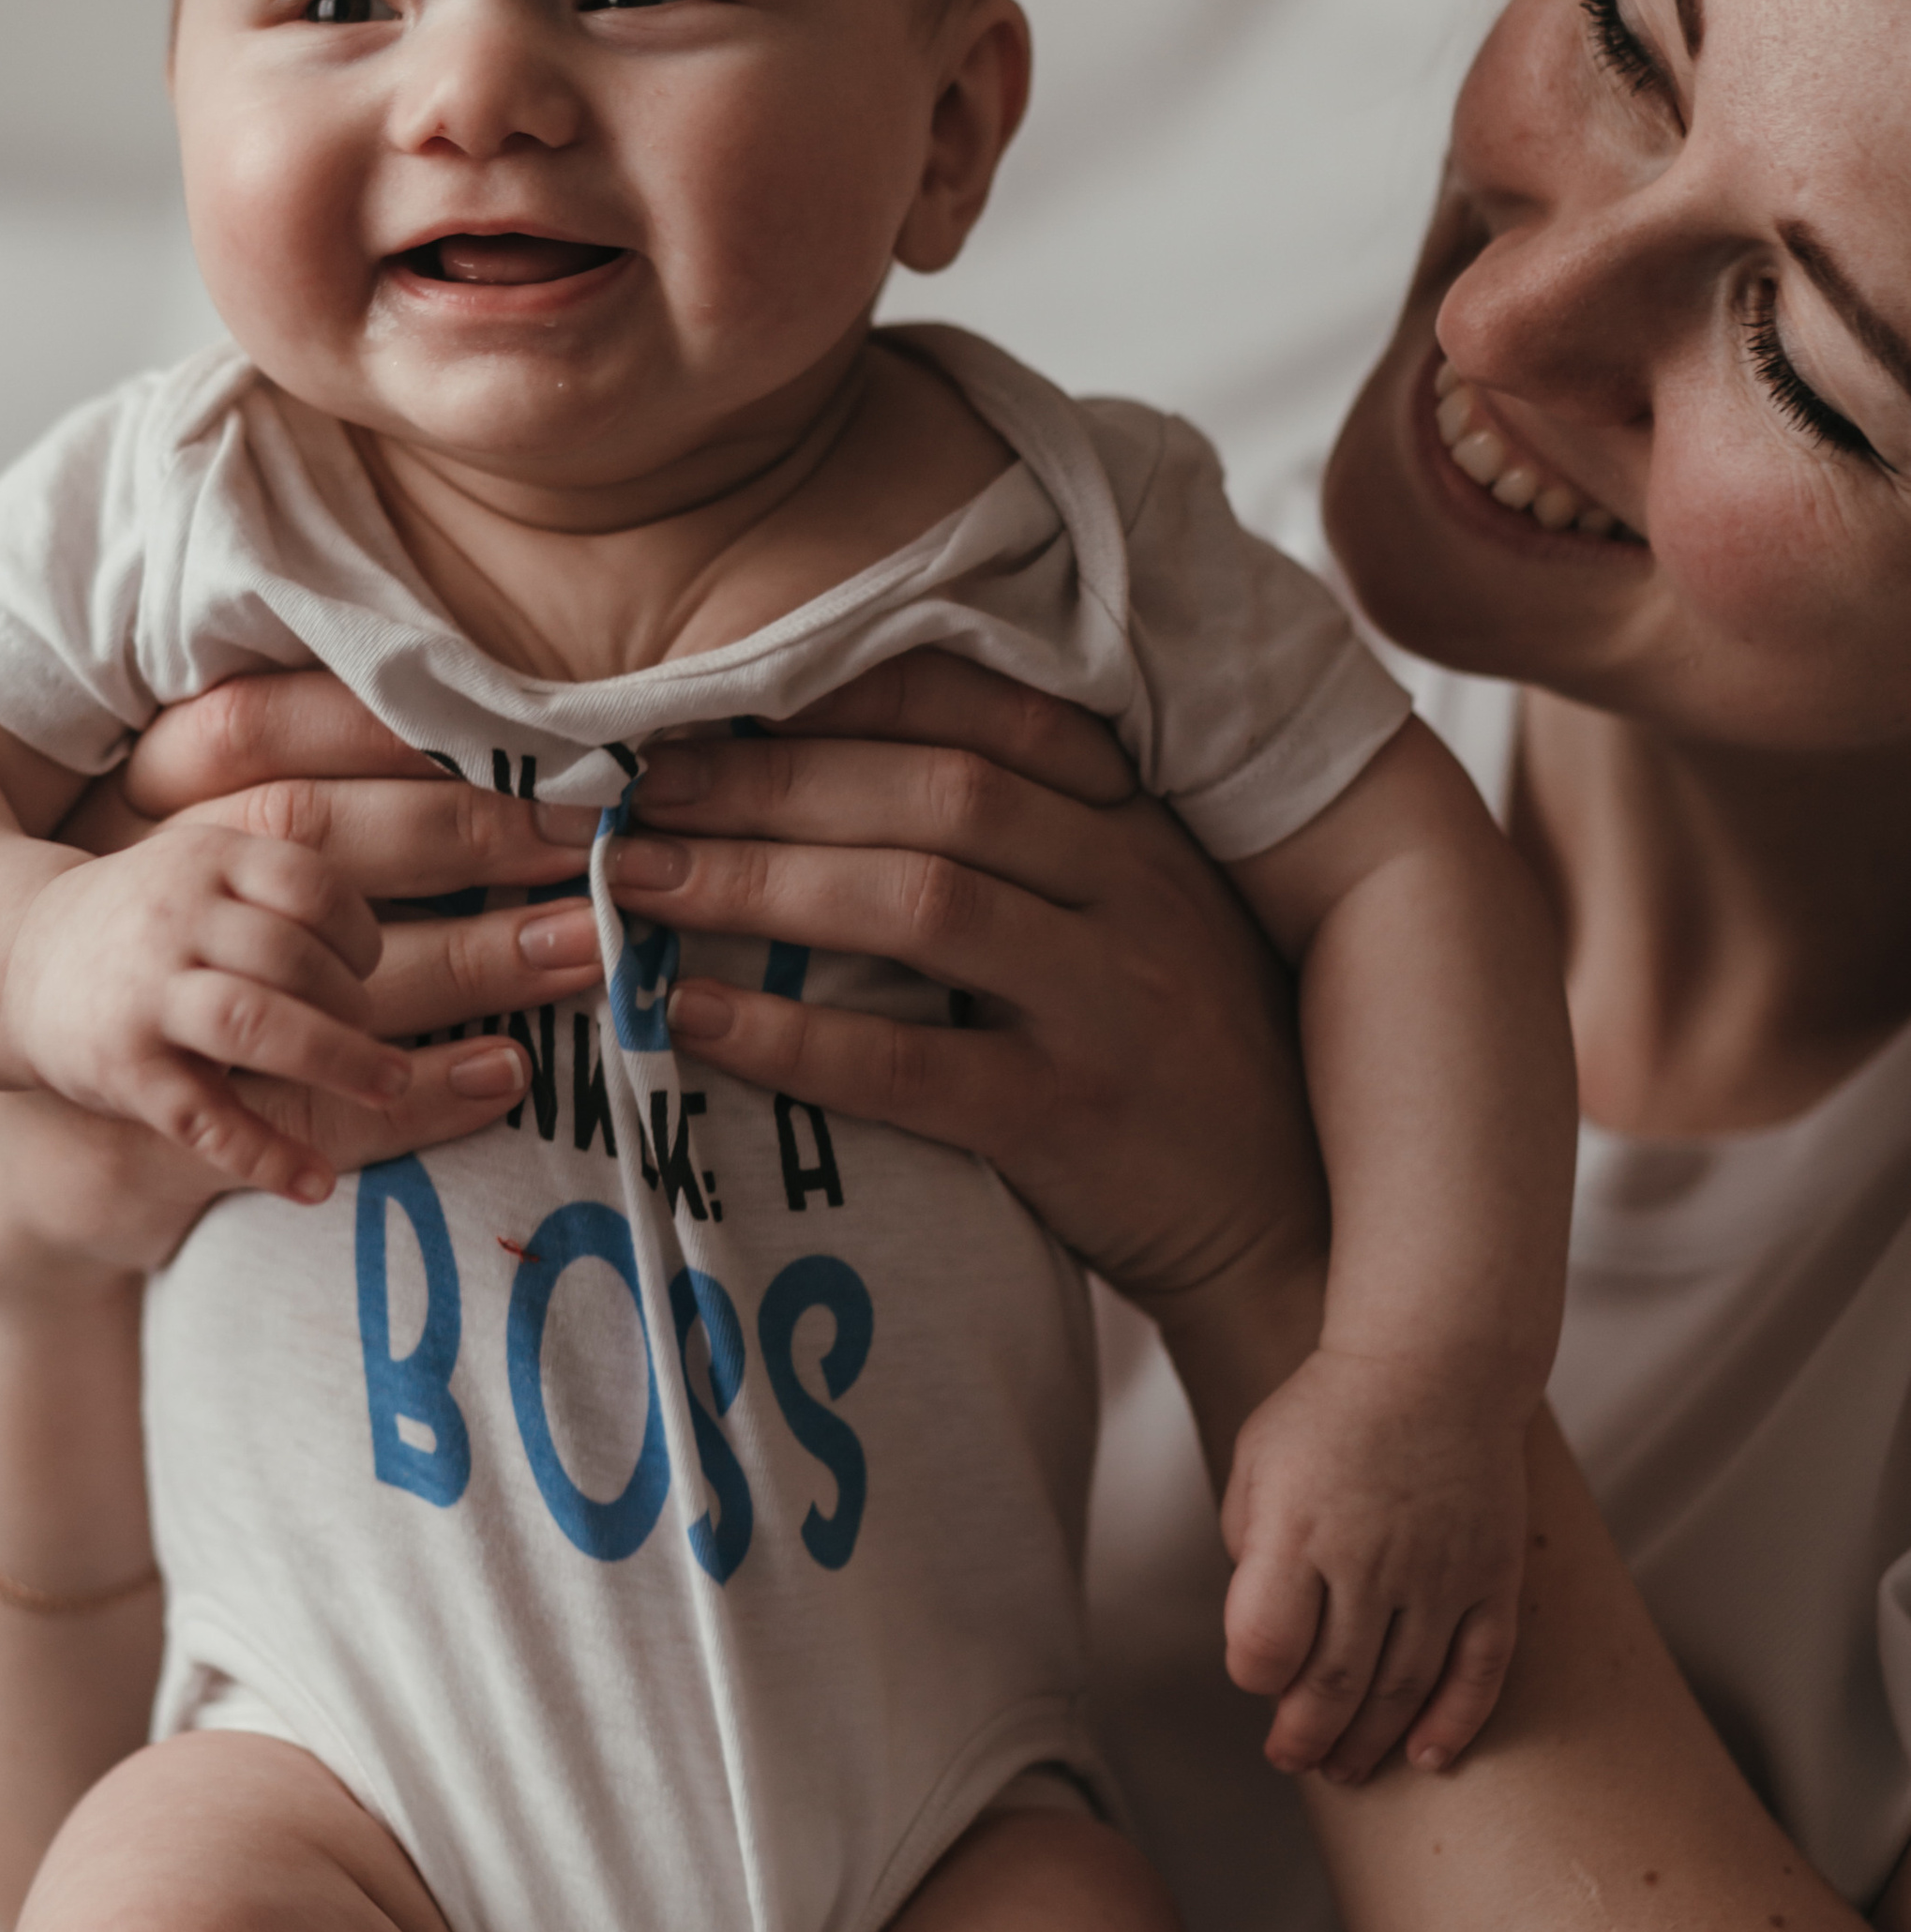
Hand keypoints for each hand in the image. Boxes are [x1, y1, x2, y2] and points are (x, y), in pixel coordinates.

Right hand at [1, 827, 414, 1199]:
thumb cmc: (156, 918)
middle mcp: (176, 918)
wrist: (17, 961)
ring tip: (393, 1087)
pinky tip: (316, 1185)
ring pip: (255, 1022)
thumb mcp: (216, 866)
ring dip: (337, 1058)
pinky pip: (203, 1116)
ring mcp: (145, 994)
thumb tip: (459, 895)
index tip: (377, 968)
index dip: (363, 934)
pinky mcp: (121, 1070)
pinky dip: (265, 1153)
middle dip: (361, 1002)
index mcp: (212, 858)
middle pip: (295, 953)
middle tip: (397, 1040)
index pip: (314, 882)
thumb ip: (303, 881)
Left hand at [574, 650, 1330, 1313]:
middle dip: (771, 780)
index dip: (842, 697)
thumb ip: (1032, 849)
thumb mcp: (1135, 925)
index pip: (985, 713)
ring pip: (923, 904)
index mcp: (1138, 824)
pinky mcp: (1077, 1119)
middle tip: (641, 790)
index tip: (717, 701)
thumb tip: (823, 781)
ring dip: (763, 883)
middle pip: (933, 793)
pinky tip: (695, 1020)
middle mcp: (1135, 889)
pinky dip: (792, 1036)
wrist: (1290, 1234)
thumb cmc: (1176, 1065)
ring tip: (640, 885)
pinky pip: (913, 1066)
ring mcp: (1114, 1003)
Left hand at [1219, 1344, 1526, 1783]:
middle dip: (1304, 1738)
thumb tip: (1260, 1631)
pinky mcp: (1492, 1577)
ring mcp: (1439, 1573)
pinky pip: (1480, 1669)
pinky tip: (1427, 1756)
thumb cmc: (1329, 1412)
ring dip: (1369, 1744)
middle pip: (1333, 1684)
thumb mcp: (1257, 1460)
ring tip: (1342, 1769)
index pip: (1266, 1645)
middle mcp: (1370, 1560)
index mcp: (1299, 1529)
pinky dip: (1455, 1722)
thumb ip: (1249, 1545)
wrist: (1434, 1363)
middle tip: (1291, 1759)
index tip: (1255, 1676)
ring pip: (1403, 1689)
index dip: (1254, 1678)